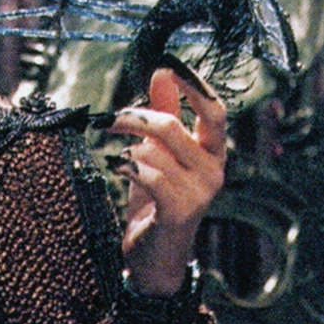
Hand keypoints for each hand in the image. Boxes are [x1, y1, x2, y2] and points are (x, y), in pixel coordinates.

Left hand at [106, 65, 226, 295]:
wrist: (154, 259)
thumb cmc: (157, 203)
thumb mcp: (158, 154)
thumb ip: (164, 114)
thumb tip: (162, 73)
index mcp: (214, 153)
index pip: (215, 110)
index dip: (193, 85)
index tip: (167, 65)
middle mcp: (215, 170)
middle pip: (172, 126)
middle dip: (135, 117)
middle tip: (108, 118)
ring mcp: (200, 192)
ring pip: (153, 150)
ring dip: (126, 151)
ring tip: (118, 161)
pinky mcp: (180, 210)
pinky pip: (147, 174)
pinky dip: (126, 167)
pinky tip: (118, 171)